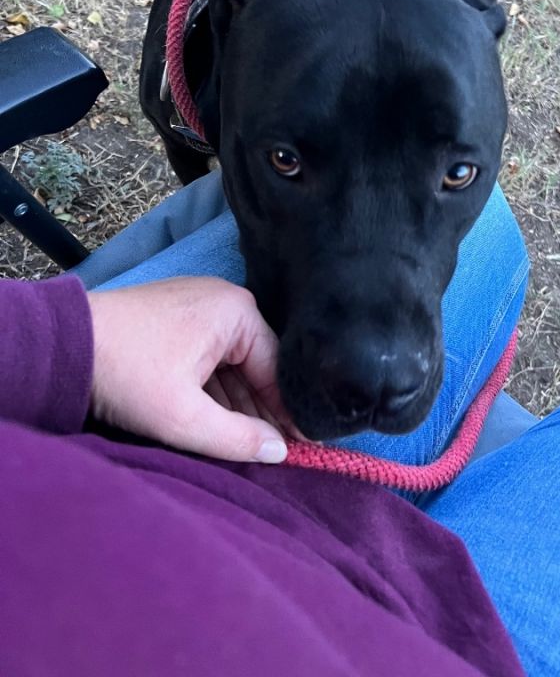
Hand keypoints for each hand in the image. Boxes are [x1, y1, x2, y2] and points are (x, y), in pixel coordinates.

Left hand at [88, 277, 295, 462]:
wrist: (63, 347)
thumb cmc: (126, 374)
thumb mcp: (184, 417)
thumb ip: (238, 439)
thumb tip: (281, 451)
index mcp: (237, 312)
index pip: (278, 367)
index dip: (289, 412)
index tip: (301, 448)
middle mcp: (225, 302)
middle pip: (257, 364)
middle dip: (261, 409)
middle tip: (272, 452)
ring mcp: (200, 307)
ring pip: (232, 364)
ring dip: (236, 403)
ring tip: (244, 444)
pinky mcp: (177, 318)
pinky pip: (210, 358)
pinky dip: (213, 390)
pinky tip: (214, 421)